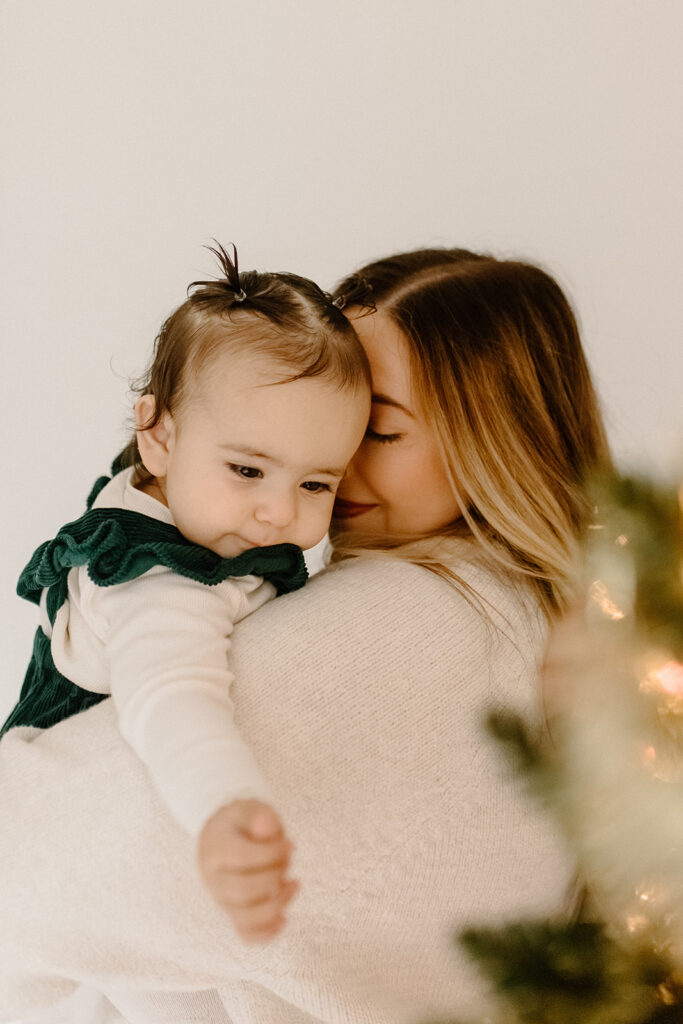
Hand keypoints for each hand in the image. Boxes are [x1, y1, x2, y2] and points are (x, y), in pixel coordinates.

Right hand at [197, 799, 297, 942]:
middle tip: (288, 860)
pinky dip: (267, 932)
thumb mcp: (249, 809)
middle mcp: (214, 879)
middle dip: (274, 877)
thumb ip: (259, 815)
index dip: (272, 854)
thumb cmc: (242, 823)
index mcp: (215, 850)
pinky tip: (284, 918)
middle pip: (243, 891)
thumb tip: (267, 827)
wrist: (223, 837)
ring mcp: (222, 899)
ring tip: (293, 884)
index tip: (290, 844)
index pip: (243, 859)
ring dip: (276, 905)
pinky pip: (246, 934)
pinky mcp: (233, 913)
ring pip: (245, 918)